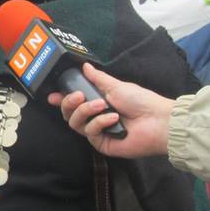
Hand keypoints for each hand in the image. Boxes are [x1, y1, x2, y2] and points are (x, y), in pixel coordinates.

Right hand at [48, 63, 174, 158]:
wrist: (157, 121)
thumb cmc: (140, 101)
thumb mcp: (116, 85)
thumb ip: (97, 78)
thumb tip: (85, 66)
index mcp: (97, 102)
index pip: (74, 102)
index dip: (61, 99)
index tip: (52, 95)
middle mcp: (95, 118)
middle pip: (69, 114)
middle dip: (69, 103)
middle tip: (78, 96)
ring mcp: (98, 132)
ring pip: (75, 123)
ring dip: (86, 111)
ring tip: (101, 105)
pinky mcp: (102, 144)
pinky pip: (90, 133)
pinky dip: (100, 122)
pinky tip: (113, 119)